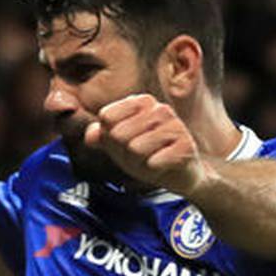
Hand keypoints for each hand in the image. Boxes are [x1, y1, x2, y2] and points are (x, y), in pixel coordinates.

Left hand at [81, 94, 206, 194]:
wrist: (178, 174)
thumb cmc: (147, 154)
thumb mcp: (119, 145)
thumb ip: (101, 137)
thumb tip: (90, 135)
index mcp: (141, 102)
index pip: (107, 117)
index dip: (110, 138)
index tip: (124, 143)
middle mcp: (159, 109)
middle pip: (118, 134)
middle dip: (123, 153)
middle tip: (139, 156)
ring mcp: (174, 126)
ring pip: (135, 148)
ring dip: (138, 164)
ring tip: (151, 161)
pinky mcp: (185, 146)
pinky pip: (154, 162)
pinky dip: (153, 171)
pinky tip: (162, 167)